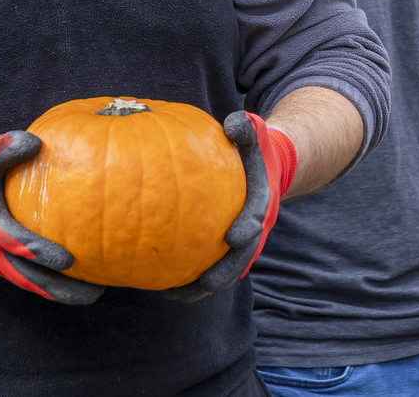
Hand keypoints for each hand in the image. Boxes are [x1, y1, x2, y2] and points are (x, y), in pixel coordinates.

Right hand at [0, 131, 102, 304]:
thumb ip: (2, 147)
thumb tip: (36, 143)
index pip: (13, 243)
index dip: (38, 252)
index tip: (68, 261)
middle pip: (26, 277)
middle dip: (57, 288)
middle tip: (92, 293)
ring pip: (28, 283)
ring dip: (58, 292)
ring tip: (93, 294)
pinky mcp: (0, 264)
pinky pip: (27, 278)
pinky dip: (49, 285)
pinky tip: (78, 283)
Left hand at [163, 111, 296, 301]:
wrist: (259, 169)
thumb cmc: (248, 150)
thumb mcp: (251, 135)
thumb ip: (245, 128)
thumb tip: (233, 123)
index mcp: (259, 202)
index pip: (256, 217)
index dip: (247, 228)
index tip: (233, 236)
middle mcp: (250, 228)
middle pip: (241, 256)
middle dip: (226, 272)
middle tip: (207, 283)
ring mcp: (236, 242)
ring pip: (223, 270)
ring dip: (202, 286)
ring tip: (175, 295)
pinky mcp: (218, 248)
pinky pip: (203, 267)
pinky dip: (186, 280)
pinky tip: (159, 287)